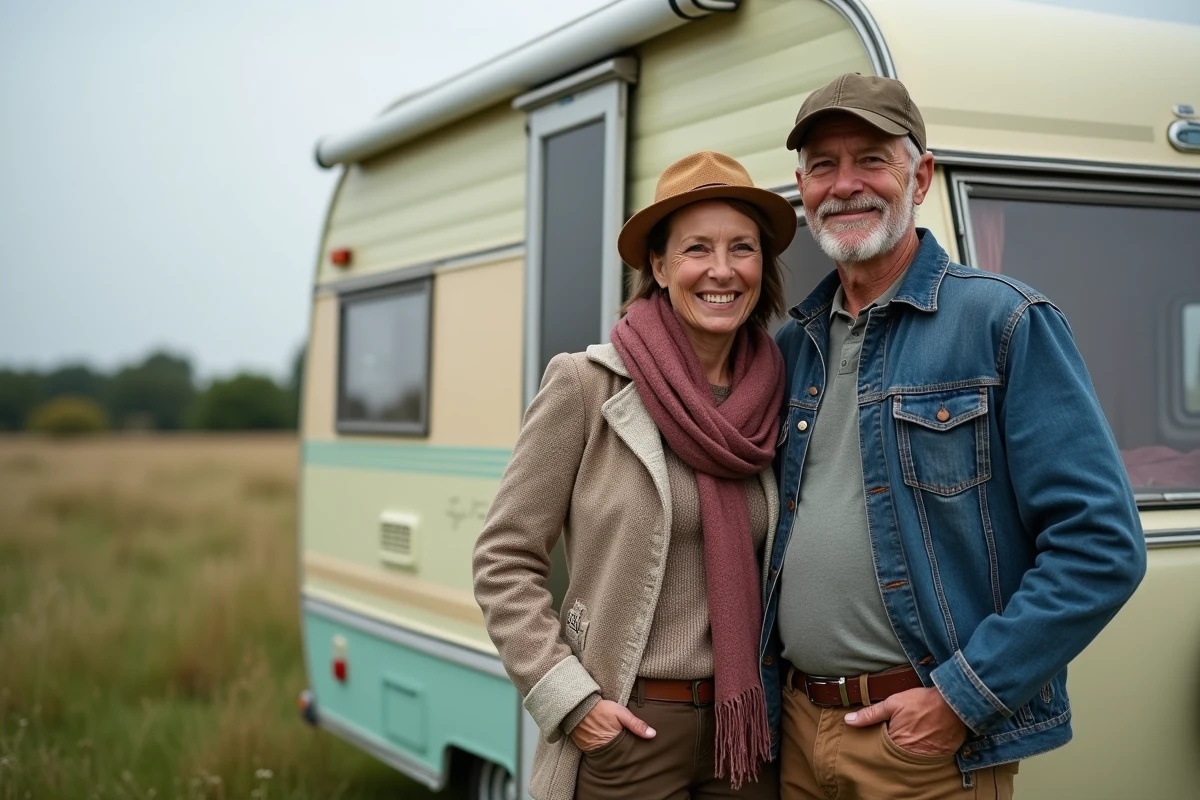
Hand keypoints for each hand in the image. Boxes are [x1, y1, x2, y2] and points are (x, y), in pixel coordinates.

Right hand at [569, 699, 655, 751]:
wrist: (578, 706)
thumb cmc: (601, 708)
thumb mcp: (621, 713)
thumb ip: (636, 724)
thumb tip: (653, 735)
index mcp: (614, 742)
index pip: (627, 753)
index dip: (632, 752)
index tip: (636, 751)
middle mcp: (603, 749)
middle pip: (617, 757)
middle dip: (622, 754)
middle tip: (626, 751)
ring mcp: (592, 749)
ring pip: (606, 755)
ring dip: (611, 752)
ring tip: (616, 748)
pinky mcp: (584, 747)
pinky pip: (595, 752)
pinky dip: (600, 750)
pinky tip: (604, 745)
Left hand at [844, 688, 966, 756]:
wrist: (955, 703)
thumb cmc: (923, 702)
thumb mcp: (893, 703)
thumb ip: (870, 714)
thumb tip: (848, 721)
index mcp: (896, 743)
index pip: (881, 750)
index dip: (880, 742)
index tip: (882, 733)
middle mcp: (911, 754)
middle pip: (895, 756)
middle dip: (893, 748)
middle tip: (897, 733)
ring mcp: (928, 757)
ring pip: (911, 758)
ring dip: (909, 750)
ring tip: (911, 735)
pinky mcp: (942, 755)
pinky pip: (928, 757)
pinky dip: (924, 750)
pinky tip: (925, 738)